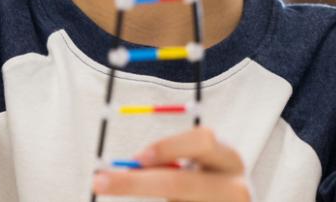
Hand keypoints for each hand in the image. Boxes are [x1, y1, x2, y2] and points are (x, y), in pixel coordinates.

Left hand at [92, 127, 251, 200]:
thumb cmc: (207, 188)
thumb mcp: (199, 170)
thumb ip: (171, 166)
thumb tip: (124, 167)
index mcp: (231, 160)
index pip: (203, 140)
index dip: (168, 147)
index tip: (137, 157)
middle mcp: (236, 188)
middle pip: (180, 183)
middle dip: (134, 184)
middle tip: (99, 182)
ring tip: (158, 196)